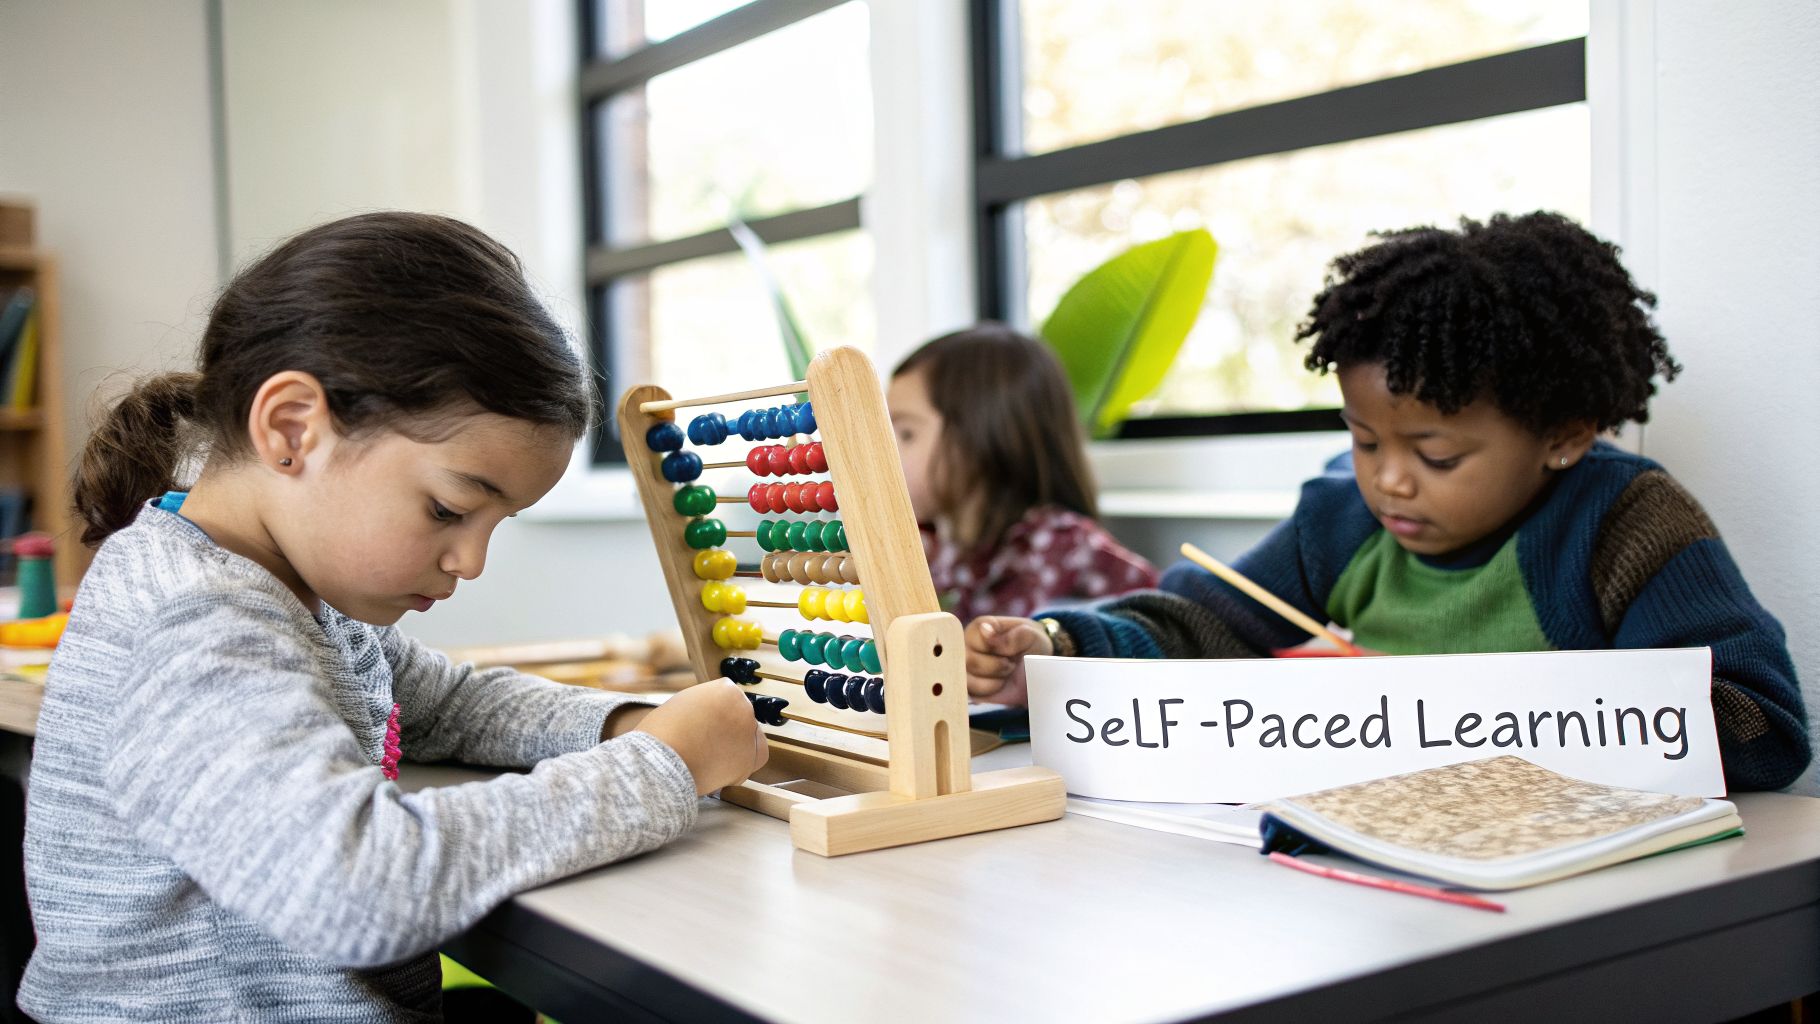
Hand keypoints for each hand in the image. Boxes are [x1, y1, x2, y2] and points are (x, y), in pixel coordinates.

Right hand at [633, 680, 768, 795]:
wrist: (659, 761)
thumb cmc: (661, 734)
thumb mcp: (682, 704)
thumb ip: (703, 706)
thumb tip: (709, 717)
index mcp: (726, 689)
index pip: (729, 700)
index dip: (716, 715)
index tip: (704, 726)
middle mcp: (743, 706)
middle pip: (741, 717)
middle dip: (727, 729)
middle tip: (706, 744)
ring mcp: (749, 732)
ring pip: (751, 737)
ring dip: (736, 746)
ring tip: (711, 757)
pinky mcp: (750, 758)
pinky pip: (754, 759)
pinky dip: (742, 763)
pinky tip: (722, 767)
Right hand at [964, 616, 1051, 706]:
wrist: (1038, 671)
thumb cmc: (1032, 647)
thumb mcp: (1031, 636)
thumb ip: (1013, 635)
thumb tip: (988, 635)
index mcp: (980, 627)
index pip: (975, 636)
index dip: (996, 645)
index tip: (1009, 645)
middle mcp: (967, 645)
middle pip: (970, 660)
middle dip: (998, 665)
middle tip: (1011, 662)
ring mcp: (965, 667)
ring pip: (969, 679)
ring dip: (995, 679)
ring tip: (1006, 672)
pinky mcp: (969, 686)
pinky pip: (972, 693)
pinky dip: (990, 690)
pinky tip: (1000, 683)